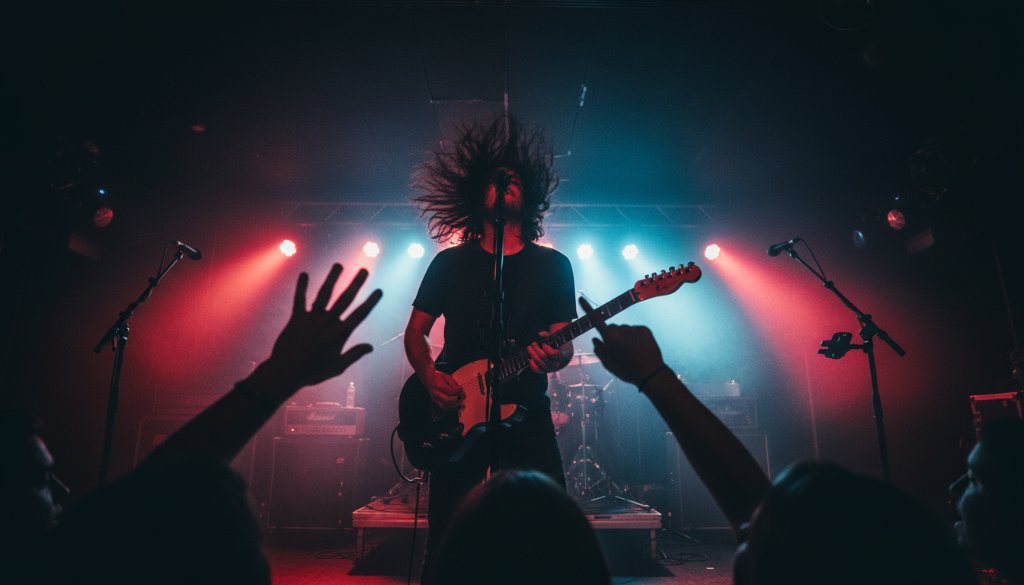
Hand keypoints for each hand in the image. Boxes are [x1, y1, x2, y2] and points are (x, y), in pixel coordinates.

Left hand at [263, 263, 381, 392]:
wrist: (286, 372)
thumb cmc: (313, 372)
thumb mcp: (337, 367)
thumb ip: (354, 354)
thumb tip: (371, 347)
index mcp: (340, 334)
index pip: (359, 314)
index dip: (370, 302)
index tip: (379, 290)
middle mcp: (328, 323)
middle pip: (345, 299)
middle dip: (356, 284)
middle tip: (364, 270)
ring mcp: (312, 319)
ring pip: (324, 295)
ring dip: (332, 279)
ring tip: (338, 265)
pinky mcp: (296, 318)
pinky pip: (299, 300)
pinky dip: (301, 287)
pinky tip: (304, 274)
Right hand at [424, 369, 464, 410]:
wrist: (428, 379)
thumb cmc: (438, 377)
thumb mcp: (447, 377)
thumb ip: (454, 384)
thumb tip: (460, 390)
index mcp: (438, 385)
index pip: (450, 391)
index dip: (458, 391)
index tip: (461, 388)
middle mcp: (435, 394)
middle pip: (448, 401)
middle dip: (457, 399)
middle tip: (461, 396)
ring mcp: (435, 399)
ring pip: (445, 407)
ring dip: (454, 405)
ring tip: (459, 401)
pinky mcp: (436, 402)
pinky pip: (444, 408)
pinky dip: (451, 408)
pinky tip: (455, 405)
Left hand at [527, 331, 568, 373]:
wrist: (563, 356)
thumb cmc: (559, 346)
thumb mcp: (556, 340)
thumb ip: (549, 335)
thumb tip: (541, 334)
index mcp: (562, 355)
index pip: (553, 354)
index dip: (547, 349)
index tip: (543, 343)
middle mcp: (557, 364)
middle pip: (544, 357)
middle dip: (537, 349)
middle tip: (533, 343)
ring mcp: (551, 368)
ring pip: (540, 363)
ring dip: (533, 355)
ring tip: (529, 348)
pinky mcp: (545, 371)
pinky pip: (537, 370)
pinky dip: (532, 365)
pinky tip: (530, 359)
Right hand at [579, 297, 664, 384]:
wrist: (651, 374)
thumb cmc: (627, 371)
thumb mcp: (609, 365)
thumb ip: (599, 350)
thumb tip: (595, 339)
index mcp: (610, 338)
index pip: (595, 320)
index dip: (587, 309)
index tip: (581, 299)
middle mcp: (622, 330)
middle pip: (612, 328)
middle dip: (612, 335)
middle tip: (619, 350)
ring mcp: (634, 328)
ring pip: (624, 329)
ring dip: (625, 337)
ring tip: (631, 351)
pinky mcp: (644, 329)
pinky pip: (635, 330)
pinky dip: (635, 337)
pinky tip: (639, 348)